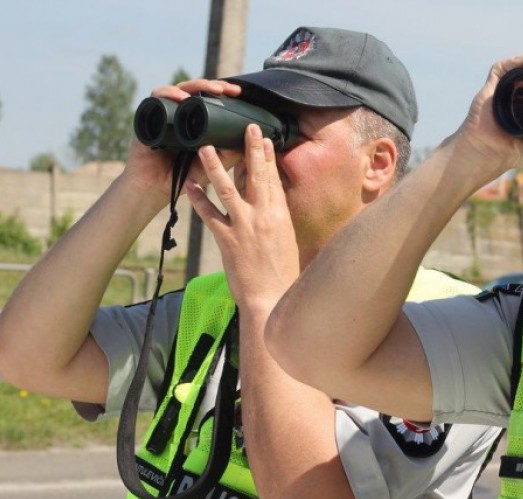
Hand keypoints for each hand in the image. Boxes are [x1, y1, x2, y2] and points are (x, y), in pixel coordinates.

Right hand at [121, 79, 242, 202]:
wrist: (156, 188)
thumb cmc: (184, 178)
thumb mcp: (212, 166)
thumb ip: (228, 155)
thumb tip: (249, 141)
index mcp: (196, 122)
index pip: (210, 99)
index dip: (223, 93)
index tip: (238, 93)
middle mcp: (180, 114)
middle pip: (196, 91)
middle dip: (214, 85)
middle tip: (228, 89)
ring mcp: (165, 113)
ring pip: (180, 89)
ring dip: (196, 86)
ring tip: (211, 89)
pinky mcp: (149, 116)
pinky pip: (157, 97)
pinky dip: (169, 94)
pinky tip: (182, 98)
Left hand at [184, 124, 298, 312]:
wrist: (271, 297)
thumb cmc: (281, 272)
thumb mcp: (286, 240)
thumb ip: (276, 217)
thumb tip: (269, 198)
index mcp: (280, 216)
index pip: (273, 180)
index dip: (268, 157)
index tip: (263, 138)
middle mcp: (262, 217)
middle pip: (256, 176)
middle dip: (251, 150)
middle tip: (246, 127)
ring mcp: (243, 227)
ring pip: (227, 189)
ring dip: (214, 167)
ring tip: (204, 147)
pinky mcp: (226, 240)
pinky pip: (209, 215)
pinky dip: (198, 199)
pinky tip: (188, 185)